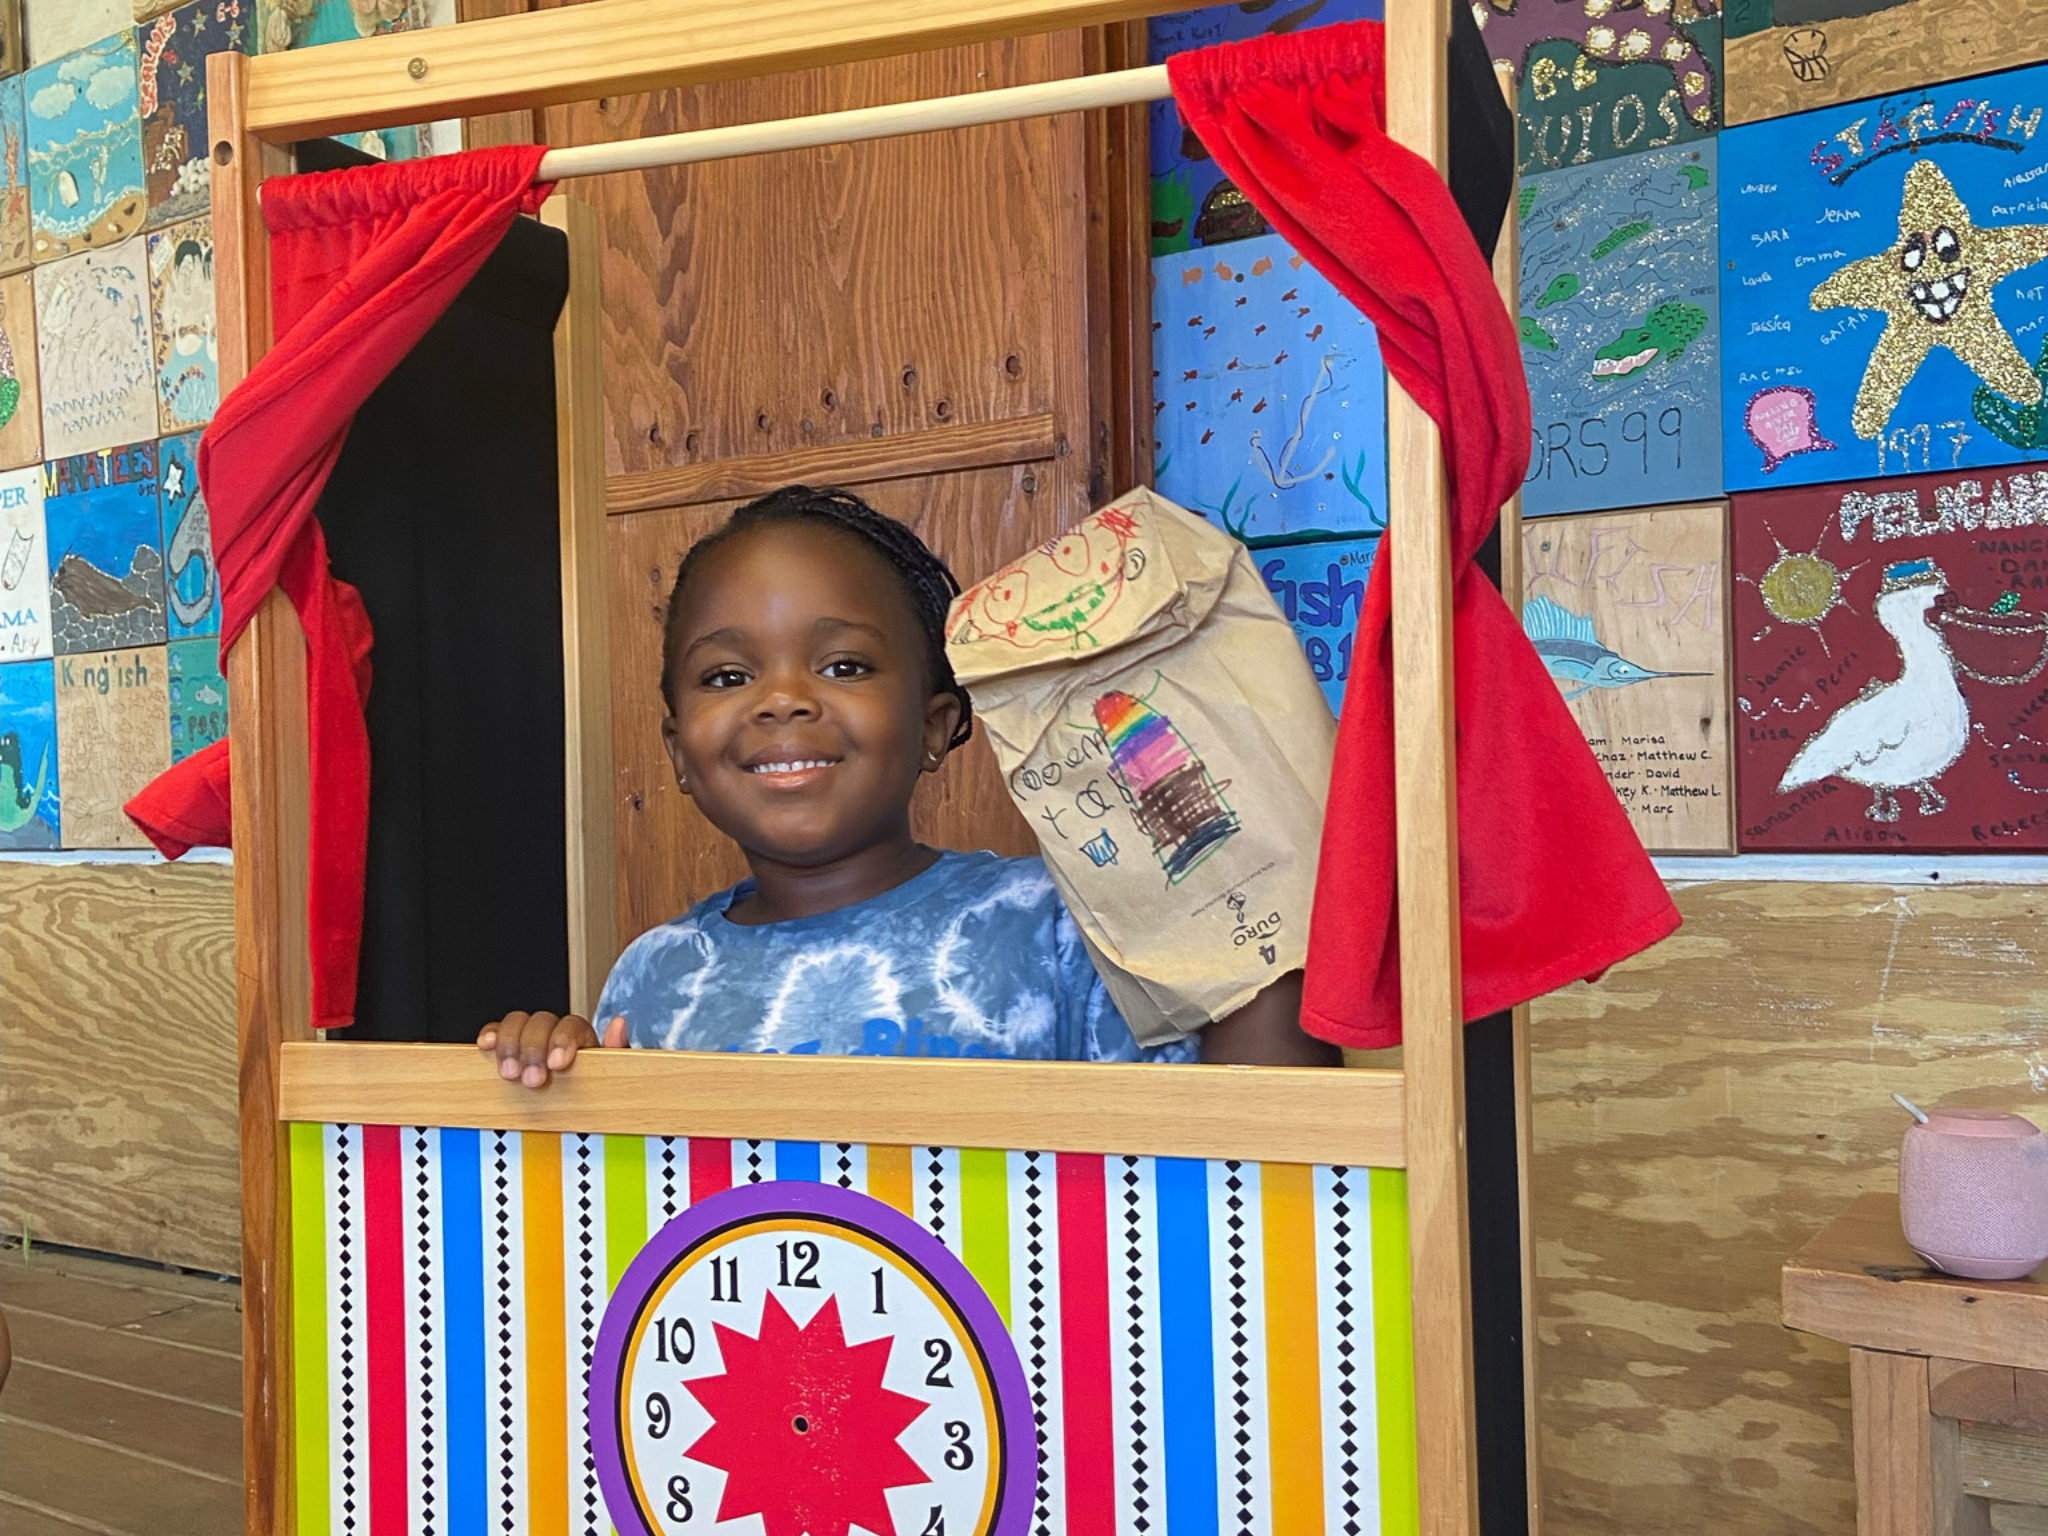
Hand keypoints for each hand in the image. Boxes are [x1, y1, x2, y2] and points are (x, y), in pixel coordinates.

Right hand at [477, 1010, 627, 1087]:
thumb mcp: (614, 1078)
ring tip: (508, 1074)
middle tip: (532, 1080)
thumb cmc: (598, 1095)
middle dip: (533, 1050)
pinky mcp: (509, 1050)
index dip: (562, 1041)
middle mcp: (554, 1034)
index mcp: (582, 1039)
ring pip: (517, 1023)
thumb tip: (619, 1025)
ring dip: (510, 1045)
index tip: (557, 1064)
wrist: (579, 1114)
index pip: (571, 1025)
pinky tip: (485, 1046)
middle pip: (541, 1022)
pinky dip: (491, 1035)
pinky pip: (496, 1032)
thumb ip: (619, 1052)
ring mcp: (530, 1040)